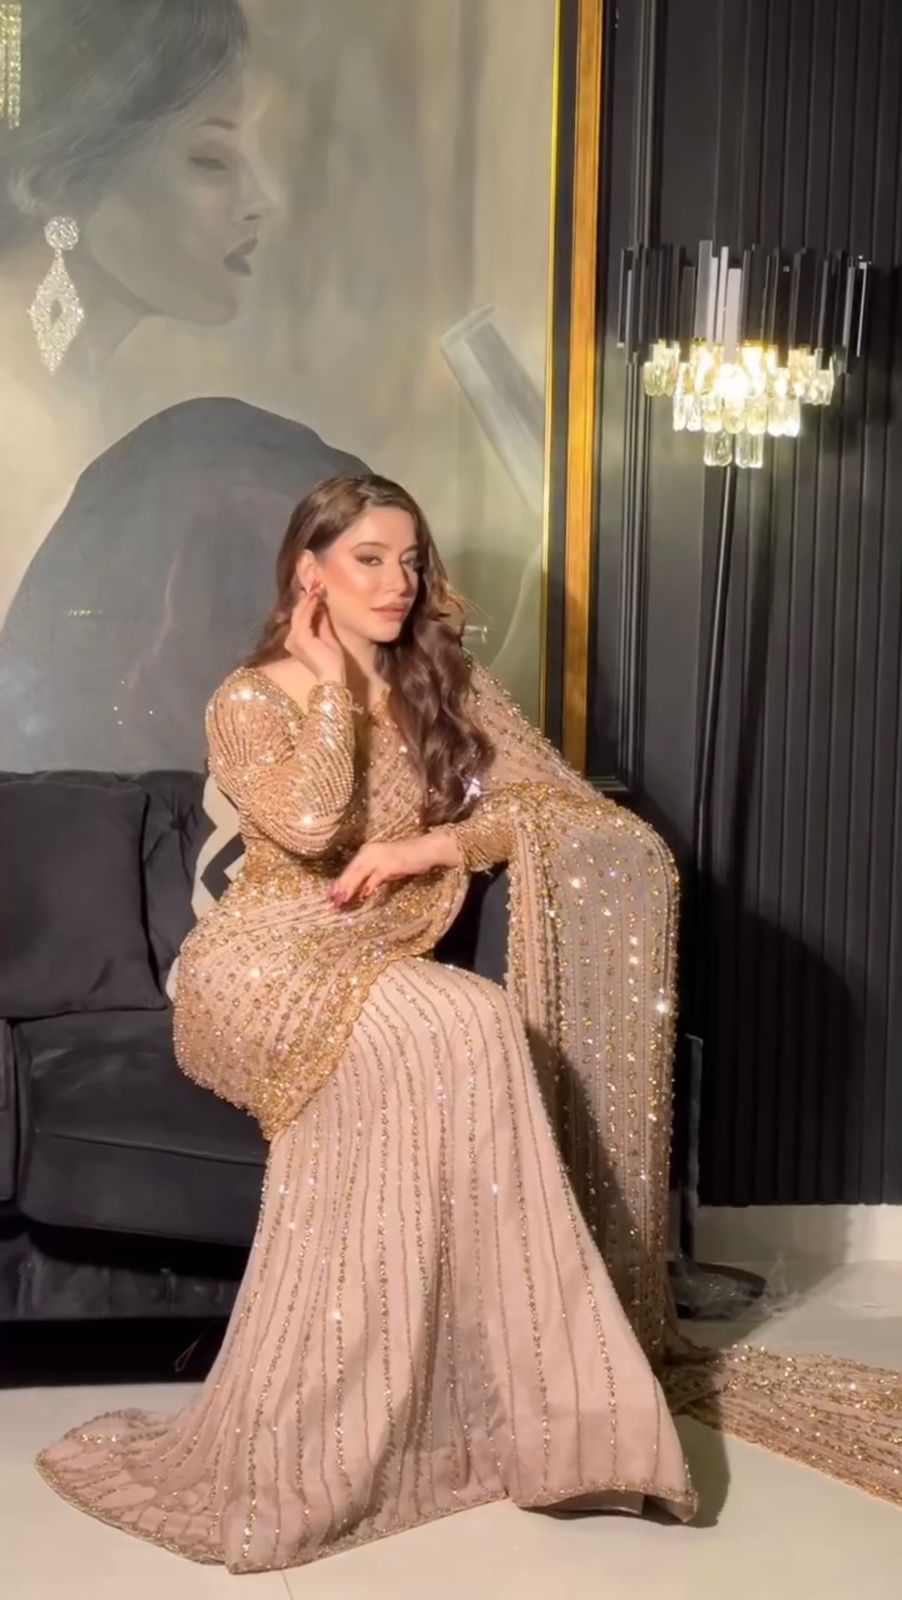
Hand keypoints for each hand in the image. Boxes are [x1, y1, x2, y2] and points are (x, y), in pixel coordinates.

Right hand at [285, 579, 345, 683]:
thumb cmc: (332, 661)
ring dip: (309, 597)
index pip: (301, 615)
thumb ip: (322, 621)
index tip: (317, 586)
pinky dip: (310, 605)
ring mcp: (293, 639)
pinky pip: (304, 617)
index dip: (308, 600)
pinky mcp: (299, 638)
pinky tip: (316, 595)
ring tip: (317, 585)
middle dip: (307, 595)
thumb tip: (322, 605)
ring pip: (300, 612)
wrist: (333, 676)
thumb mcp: (327, 636)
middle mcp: (291, 639)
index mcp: (296, 639)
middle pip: (298, 611)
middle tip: (317, 580)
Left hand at [329, 832, 455, 907]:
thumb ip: (371, 877)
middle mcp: (369, 851)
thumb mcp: (384, 868)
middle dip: (341, 887)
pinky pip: (376, 876)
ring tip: (342, 900)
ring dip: (350, 888)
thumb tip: (359, 891)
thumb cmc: (406, 860)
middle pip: (351, 871)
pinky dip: (369, 885)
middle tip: (332, 902)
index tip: (330, 896)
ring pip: (359, 873)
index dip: (339, 882)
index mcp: (366, 851)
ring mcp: (379, 856)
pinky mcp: (390, 863)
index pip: (349, 869)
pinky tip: (364, 895)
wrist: (425, 850)